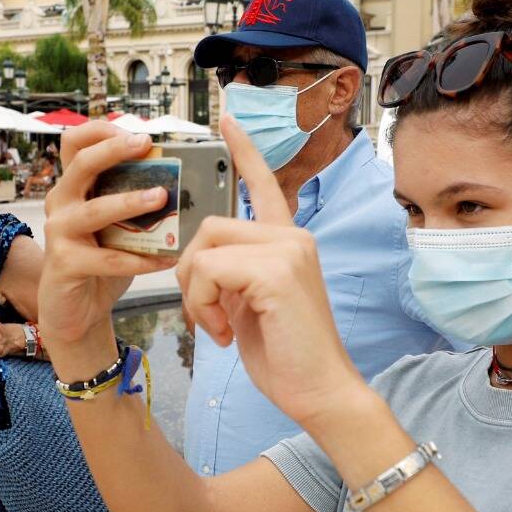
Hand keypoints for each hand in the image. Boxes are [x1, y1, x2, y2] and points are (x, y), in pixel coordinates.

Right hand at [38, 123, 178, 350]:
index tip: (137, 134)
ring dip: (131, 202)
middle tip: (147, 145)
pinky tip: (166, 260)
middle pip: (81, 163)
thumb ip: (130, 201)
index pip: (74, 143)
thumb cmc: (100, 261)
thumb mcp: (115, 225)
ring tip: (162, 198)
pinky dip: (140, 260)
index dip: (101, 131)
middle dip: (115, 149)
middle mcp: (61, 203)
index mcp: (72, 187)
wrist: (75, 309)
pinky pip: (109, 259)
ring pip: (95, 210)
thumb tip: (175, 180)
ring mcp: (59, 232)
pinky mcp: (64, 263)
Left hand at [176, 118, 371, 433]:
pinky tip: (225, 333)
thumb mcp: (249, 304)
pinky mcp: (276, 271)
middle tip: (207, 316)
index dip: (243, 150)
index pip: (264, 184)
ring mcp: (288, 250)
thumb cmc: (286, 356)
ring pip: (204, 248)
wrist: (320, 392)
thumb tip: (197, 260)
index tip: (226, 119)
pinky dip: (202, 305)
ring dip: (195, 293)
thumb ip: (231, 273)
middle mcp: (293, 236)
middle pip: (210, 226)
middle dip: (190, 273)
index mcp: (289, 241)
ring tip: (218, 327)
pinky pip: (208, 271)